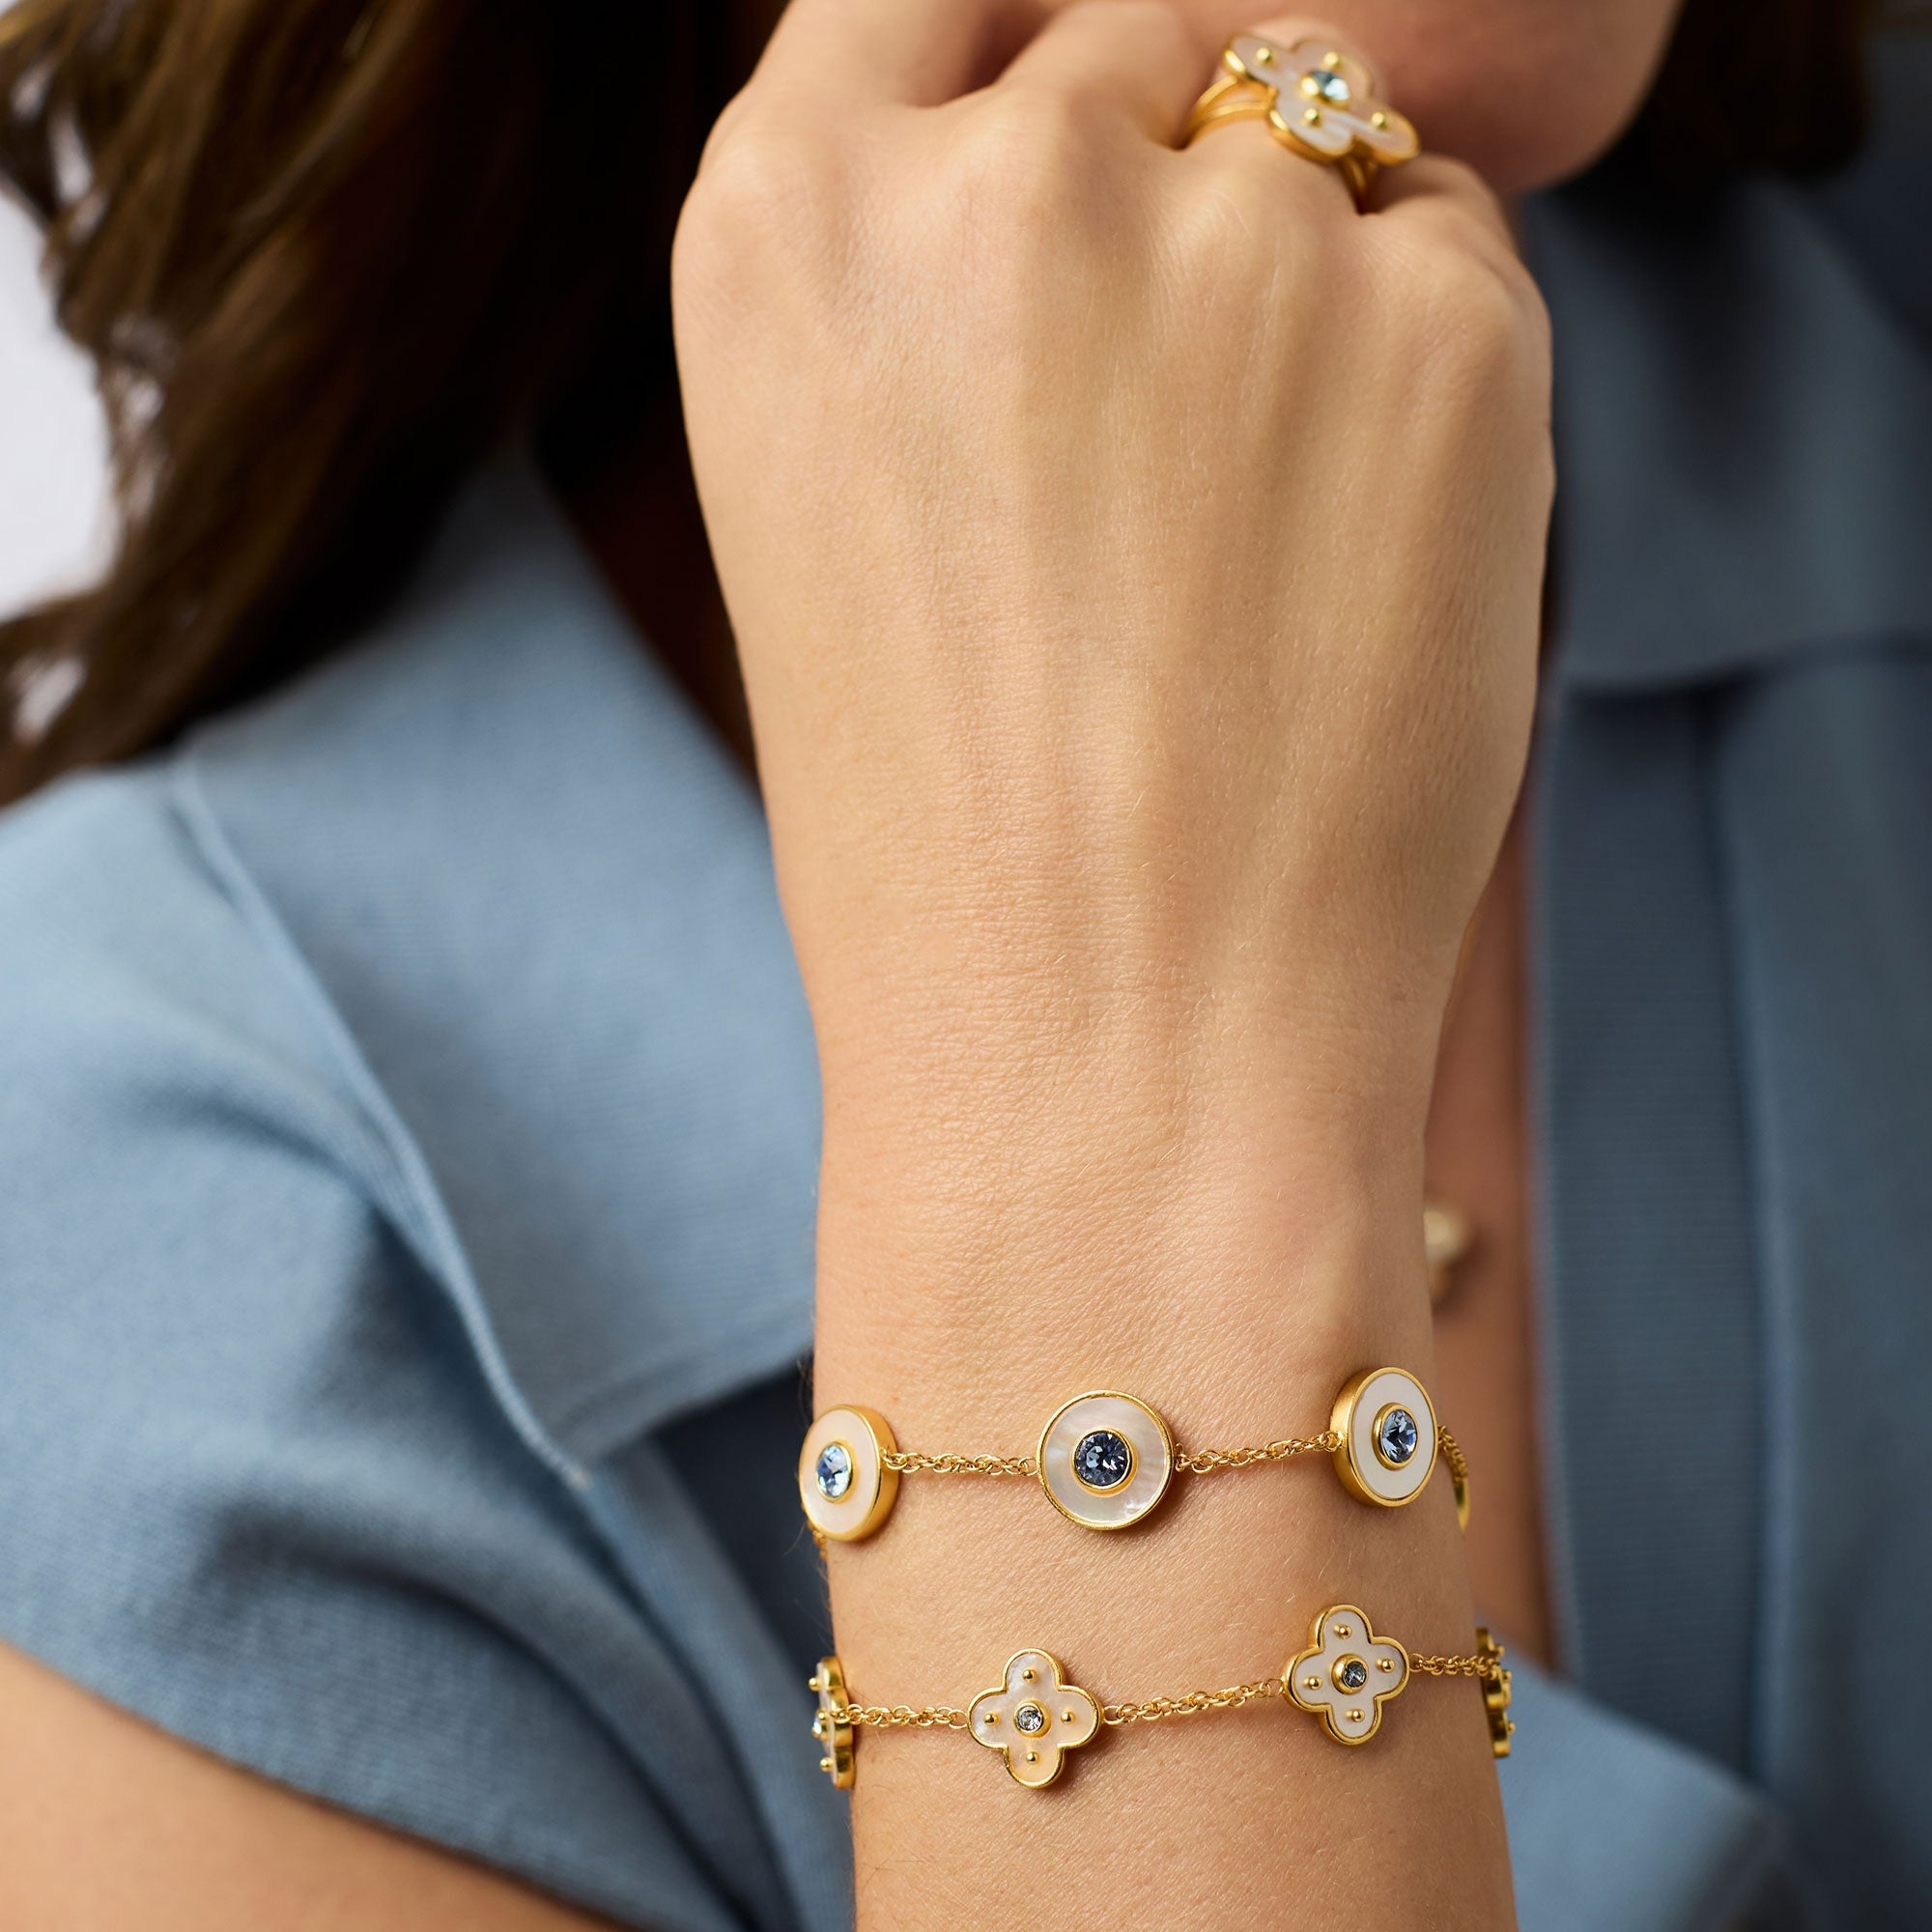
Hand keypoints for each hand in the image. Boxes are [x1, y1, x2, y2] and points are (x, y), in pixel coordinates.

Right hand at [675, 0, 1550, 1182]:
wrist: (1112, 1063)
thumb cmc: (952, 845)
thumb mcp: (843, 522)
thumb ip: (936, 298)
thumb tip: (1105, 150)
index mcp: (780, 227)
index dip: (1025, 72)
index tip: (1078, 158)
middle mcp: (992, 180)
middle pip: (1144, 46)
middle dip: (1173, 200)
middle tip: (1175, 453)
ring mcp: (1224, 236)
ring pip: (1319, 148)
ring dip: (1305, 292)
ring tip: (1249, 556)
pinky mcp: (1437, 327)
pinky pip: (1453, 264)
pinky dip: (1426, 385)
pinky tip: (1349, 582)